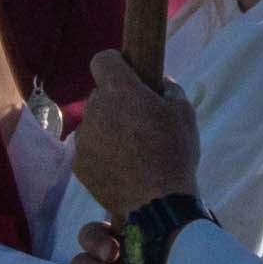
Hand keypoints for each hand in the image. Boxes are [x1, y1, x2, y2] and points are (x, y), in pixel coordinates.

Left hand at [66, 69, 197, 215]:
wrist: (157, 204)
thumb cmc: (174, 152)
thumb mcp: (184, 112)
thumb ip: (169, 89)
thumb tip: (159, 83)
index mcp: (119, 90)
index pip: (103, 59)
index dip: (117, 64)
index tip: (130, 76)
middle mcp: (94, 109)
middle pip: (100, 94)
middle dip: (116, 101)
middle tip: (139, 121)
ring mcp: (83, 138)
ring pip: (94, 122)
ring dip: (108, 128)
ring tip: (131, 150)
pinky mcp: (78, 164)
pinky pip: (89, 148)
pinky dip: (101, 153)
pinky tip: (121, 168)